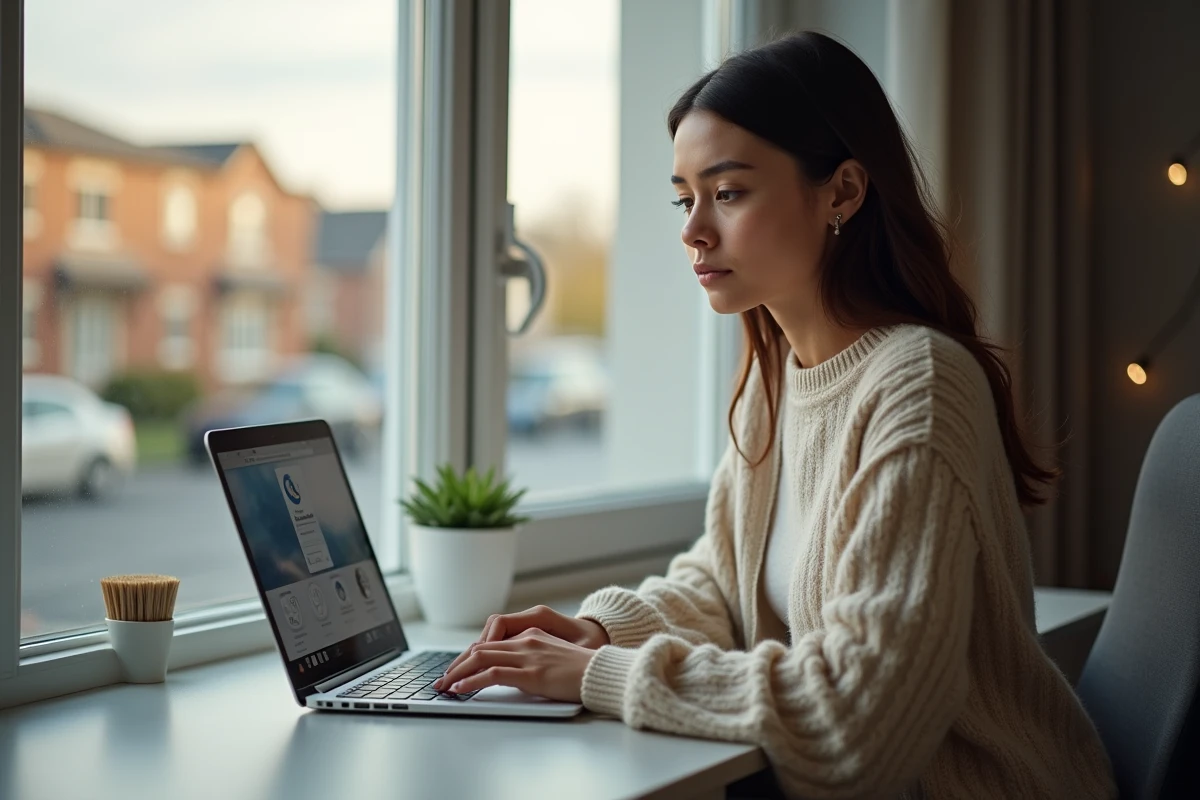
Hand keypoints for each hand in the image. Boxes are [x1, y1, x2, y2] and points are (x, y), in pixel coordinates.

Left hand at [441, 605, 608, 682]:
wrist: (602, 673)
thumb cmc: (584, 670)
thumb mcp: (555, 658)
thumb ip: (534, 659)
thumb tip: (514, 673)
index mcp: (532, 634)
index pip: (491, 643)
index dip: (469, 657)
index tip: (457, 670)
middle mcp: (526, 641)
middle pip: (480, 649)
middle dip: (457, 665)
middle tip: (441, 680)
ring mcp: (527, 656)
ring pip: (480, 659)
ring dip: (457, 673)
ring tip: (443, 686)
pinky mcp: (530, 673)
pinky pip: (492, 674)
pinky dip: (471, 681)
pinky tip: (459, 690)